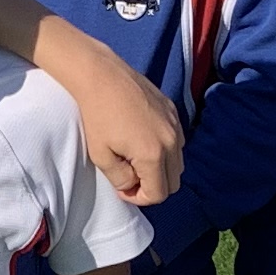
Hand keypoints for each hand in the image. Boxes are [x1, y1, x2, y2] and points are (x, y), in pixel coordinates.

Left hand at [72, 64, 187, 209]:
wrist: (102, 76)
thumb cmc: (97, 116)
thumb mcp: (101, 156)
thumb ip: (120, 179)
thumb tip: (131, 185)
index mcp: (153, 155)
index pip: (159, 194)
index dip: (140, 198)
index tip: (123, 187)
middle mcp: (171, 141)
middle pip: (174, 182)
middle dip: (153, 186)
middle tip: (130, 177)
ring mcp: (175, 125)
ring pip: (178, 163)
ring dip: (161, 169)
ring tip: (136, 159)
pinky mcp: (173, 111)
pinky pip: (177, 141)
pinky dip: (165, 149)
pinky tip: (142, 139)